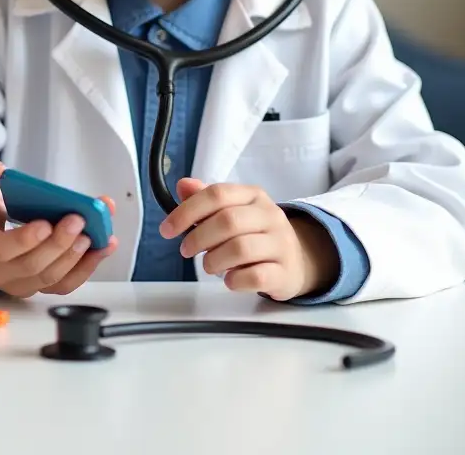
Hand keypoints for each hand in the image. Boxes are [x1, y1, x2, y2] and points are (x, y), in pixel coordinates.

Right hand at [0, 152, 118, 297]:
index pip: (1, 251)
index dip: (25, 240)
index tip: (46, 223)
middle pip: (33, 266)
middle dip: (59, 244)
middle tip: (78, 219)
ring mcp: (21, 283)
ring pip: (51, 279)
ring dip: (77, 257)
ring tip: (95, 233)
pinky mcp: (39, 286)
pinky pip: (65, 285)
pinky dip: (87, 268)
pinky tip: (102, 247)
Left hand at [159, 178, 338, 300]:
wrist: (298, 260)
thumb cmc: (255, 233)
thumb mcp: (233, 210)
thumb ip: (205, 199)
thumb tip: (183, 185)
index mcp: (253, 195)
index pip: (217, 194)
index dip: (187, 211)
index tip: (167, 229)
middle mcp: (270, 216)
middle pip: (227, 221)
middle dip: (198, 237)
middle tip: (186, 250)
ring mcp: (280, 244)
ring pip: (241, 248)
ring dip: (214, 260)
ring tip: (208, 265)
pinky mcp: (285, 272)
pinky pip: (257, 276)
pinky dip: (236, 279)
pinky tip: (229, 279)